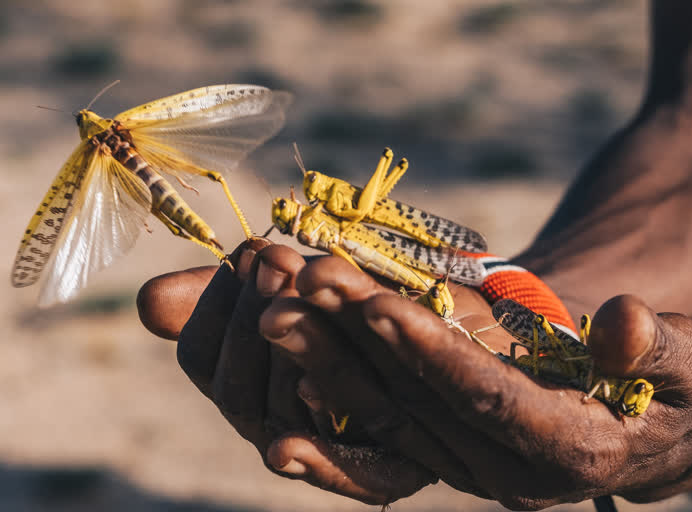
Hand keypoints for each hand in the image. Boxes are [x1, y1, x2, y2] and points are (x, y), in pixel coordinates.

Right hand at [136, 240, 435, 505]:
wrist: (440, 334)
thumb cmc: (357, 307)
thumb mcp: (293, 288)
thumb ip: (231, 296)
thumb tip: (147, 303)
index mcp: (248, 381)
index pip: (203, 354)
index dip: (215, 304)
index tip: (247, 252)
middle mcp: (277, 422)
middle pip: (237, 394)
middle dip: (251, 323)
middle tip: (276, 262)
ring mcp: (329, 452)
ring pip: (286, 424)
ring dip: (290, 359)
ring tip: (292, 303)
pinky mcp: (387, 474)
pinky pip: (360, 478)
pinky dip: (327, 458)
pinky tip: (308, 401)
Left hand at [260, 257, 691, 508]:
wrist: (640, 434)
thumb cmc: (671, 392)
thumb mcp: (686, 366)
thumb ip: (662, 348)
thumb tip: (624, 321)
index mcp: (566, 448)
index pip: (486, 397)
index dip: (433, 351)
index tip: (378, 303)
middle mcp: (499, 464)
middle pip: (413, 398)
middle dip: (353, 336)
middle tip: (297, 278)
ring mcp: (462, 455)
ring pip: (380, 404)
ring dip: (324, 347)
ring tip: (276, 289)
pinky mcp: (440, 440)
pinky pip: (373, 417)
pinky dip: (328, 381)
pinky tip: (284, 343)